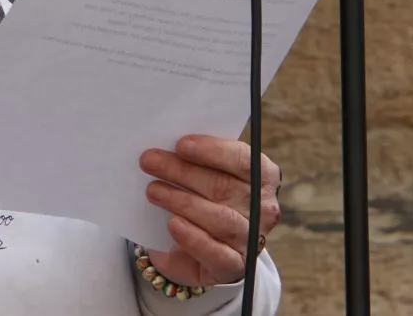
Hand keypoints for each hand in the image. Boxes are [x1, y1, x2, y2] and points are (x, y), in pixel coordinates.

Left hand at [139, 135, 280, 287]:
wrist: (197, 248)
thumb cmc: (202, 199)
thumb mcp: (202, 175)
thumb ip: (195, 159)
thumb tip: (165, 145)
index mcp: (262, 177)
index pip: (243, 159)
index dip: (212, 151)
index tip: (180, 144)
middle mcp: (263, 208)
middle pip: (223, 186)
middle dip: (182, 171)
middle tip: (149, 161)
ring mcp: (251, 239)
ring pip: (220, 218)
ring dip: (183, 201)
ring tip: (153, 190)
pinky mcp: (235, 267)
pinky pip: (218, 254)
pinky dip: (194, 238)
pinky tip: (173, 224)